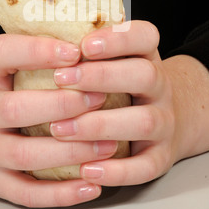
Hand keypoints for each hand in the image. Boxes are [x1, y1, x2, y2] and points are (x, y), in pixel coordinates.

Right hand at [0, 34, 117, 207]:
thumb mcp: (0, 62)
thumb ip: (34, 51)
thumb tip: (91, 39)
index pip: (3, 54)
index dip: (39, 51)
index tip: (76, 51)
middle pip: (16, 109)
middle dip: (62, 105)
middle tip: (101, 98)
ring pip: (25, 154)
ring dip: (70, 152)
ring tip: (108, 145)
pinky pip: (26, 192)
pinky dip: (60, 194)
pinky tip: (90, 185)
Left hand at [51, 20, 208, 185]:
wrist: (166, 119)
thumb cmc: (123, 87)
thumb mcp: (115, 62)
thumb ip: (88, 54)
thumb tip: (41, 46)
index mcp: (147, 57)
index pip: (145, 36)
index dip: (118, 40)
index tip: (84, 45)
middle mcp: (160, 87)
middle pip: (144, 75)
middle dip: (102, 76)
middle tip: (61, 79)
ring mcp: (164, 122)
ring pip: (143, 121)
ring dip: (99, 125)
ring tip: (60, 128)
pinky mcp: (162, 156)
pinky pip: (146, 166)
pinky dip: (117, 171)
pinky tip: (86, 170)